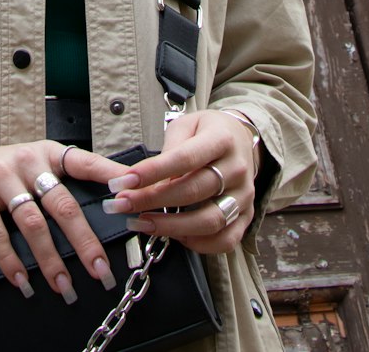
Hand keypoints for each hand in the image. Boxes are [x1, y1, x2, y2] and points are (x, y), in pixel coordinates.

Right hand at [0, 138, 120, 300]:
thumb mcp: (34, 166)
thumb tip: (103, 215)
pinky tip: (23, 281)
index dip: (108, 175)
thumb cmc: (2, 172)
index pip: (85, 162)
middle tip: (100, 270)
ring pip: (33, 223)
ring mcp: (0, 175)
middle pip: (63, 204)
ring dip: (51, 260)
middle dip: (84, 241)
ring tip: (64, 287)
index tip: (130, 193)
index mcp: (48, 153)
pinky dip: (11, 261)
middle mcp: (27, 159)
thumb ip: (61, 185)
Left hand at [101, 110, 257, 252]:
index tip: (124, 181)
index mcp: (221, 139)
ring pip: (209, 220)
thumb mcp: (187, 125)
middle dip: (152, 200)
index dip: (152, 172)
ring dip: (170, 226)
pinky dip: (198, 244)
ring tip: (141, 223)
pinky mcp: (246, 217)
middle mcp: (236, 169)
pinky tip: (174, 236)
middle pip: (193, 191)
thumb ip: (170, 148)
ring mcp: (244, 196)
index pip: (185, 158)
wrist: (241, 140)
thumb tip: (148, 177)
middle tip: (122, 204)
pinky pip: (224, 240)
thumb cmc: (207, 131)